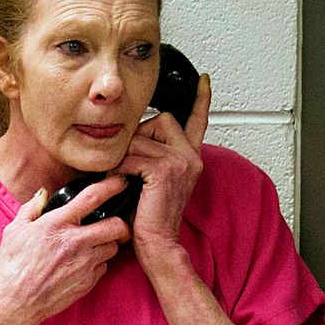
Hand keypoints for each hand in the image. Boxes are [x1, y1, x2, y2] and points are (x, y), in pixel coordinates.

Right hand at [0, 175, 132, 324]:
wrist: (14, 304)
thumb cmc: (10, 268)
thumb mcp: (13, 231)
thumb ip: (31, 209)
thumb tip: (42, 195)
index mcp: (57, 224)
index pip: (92, 198)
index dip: (112, 186)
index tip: (121, 182)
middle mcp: (75, 242)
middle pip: (116, 226)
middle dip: (120, 223)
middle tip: (114, 224)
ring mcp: (84, 264)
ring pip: (113, 248)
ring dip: (108, 244)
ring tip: (93, 246)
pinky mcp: (87, 283)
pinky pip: (103, 268)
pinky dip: (98, 263)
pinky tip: (83, 264)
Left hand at [114, 73, 209, 255]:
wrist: (157, 244)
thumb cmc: (150, 217)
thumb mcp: (153, 179)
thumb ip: (152, 156)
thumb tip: (132, 137)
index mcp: (190, 157)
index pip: (197, 121)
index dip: (200, 99)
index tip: (203, 81)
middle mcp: (190, 157)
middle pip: (159, 120)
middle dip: (138, 138)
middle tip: (133, 167)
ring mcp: (181, 162)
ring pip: (140, 138)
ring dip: (124, 157)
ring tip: (126, 180)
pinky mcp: (165, 170)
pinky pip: (132, 155)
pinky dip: (121, 169)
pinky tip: (125, 185)